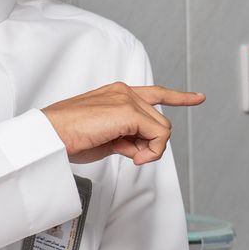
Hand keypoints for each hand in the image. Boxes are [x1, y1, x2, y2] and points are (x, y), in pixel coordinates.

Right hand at [40, 82, 203, 165]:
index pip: (154, 93)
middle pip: (159, 121)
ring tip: (129, 156)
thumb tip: (139, 148)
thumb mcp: (103, 135)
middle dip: (150, 143)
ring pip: (162, 129)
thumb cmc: (67, 137)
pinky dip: (152, 151)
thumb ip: (125, 136)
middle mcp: (123, 92)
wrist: (50, 136)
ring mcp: (127, 100)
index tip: (197, 97)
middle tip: (130, 155)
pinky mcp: (129, 112)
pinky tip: (135, 157)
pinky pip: (158, 136)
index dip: (178, 97)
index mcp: (115, 94)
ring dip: (151, 148)